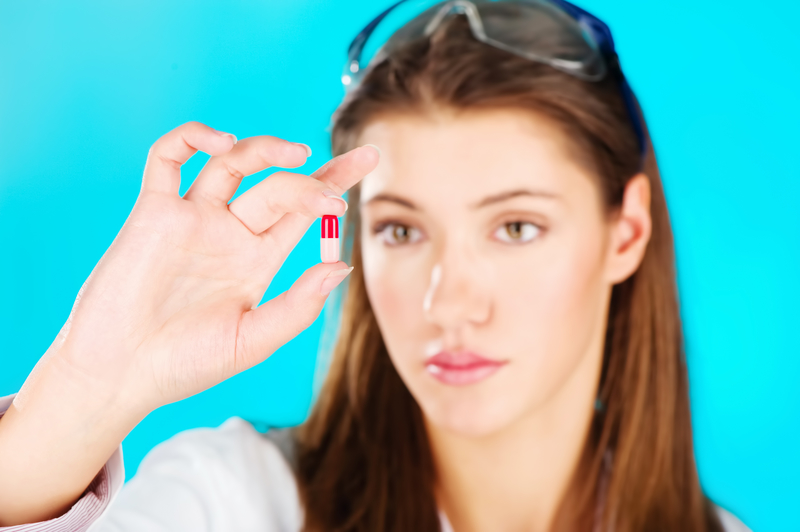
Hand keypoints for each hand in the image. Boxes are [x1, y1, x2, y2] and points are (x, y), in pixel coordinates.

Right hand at [49, 121, 377, 412]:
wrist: (119, 374)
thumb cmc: (184, 364)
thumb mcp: (252, 341)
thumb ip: (297, 306)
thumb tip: (342, 267)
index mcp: (258, 260)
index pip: (305, 212)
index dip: (335, 183)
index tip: (371, 160)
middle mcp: (230, 233)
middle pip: (278, 185)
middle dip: (312, 178)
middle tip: (334, 190)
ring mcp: (193, 219)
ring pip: (232, 164)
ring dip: (264, 151)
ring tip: (296, 155)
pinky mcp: (153, 212)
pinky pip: (167, 159)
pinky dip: (190, 139)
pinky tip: (220, 143)